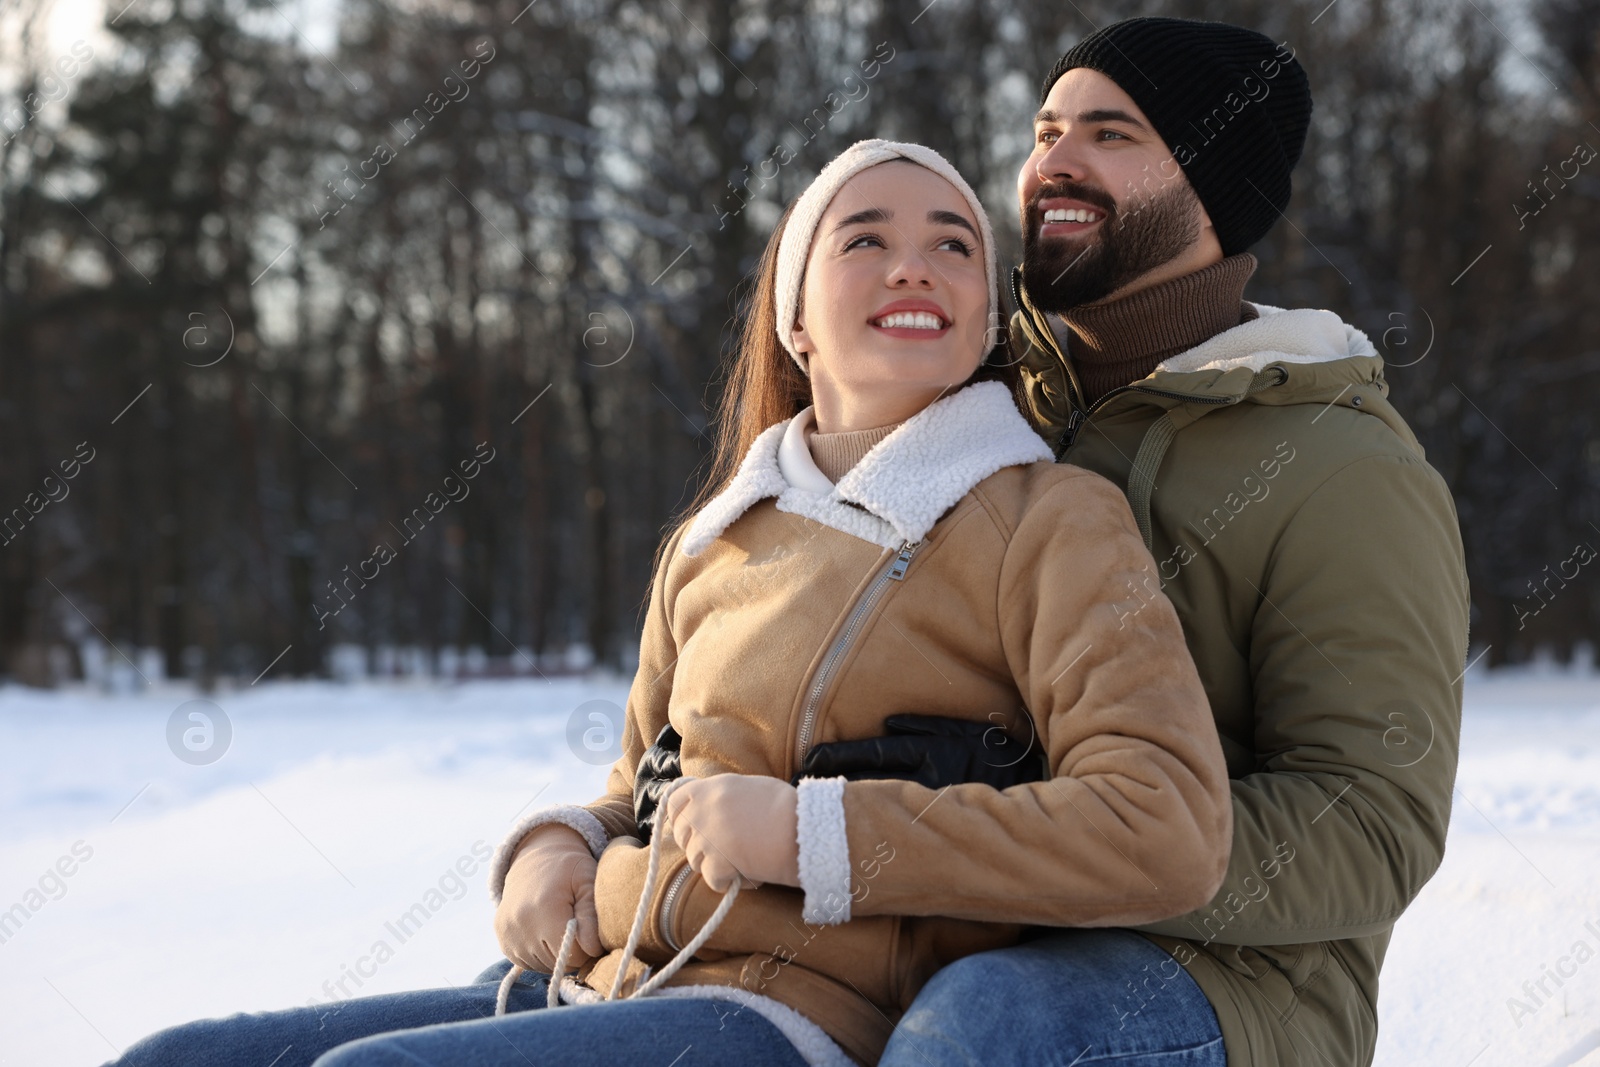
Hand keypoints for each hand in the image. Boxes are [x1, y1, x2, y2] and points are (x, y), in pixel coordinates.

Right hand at [493, 823, 602, 971]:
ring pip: (545, 967)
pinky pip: (529, 965)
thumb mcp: (586, 881)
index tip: (591, 930)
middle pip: (560, 963)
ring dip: (558, 955)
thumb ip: (592, 913)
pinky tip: (546, 933)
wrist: (534, 860)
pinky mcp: (503, 941)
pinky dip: (542, 956)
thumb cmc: (568, 870)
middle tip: (578, 927)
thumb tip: (593, 948)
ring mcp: (509, 935)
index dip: (590, 946)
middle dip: (574, 951)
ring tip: (561, 927)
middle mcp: (522, 924)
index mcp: (546, 908)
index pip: (576, 954)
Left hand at [664, 774, 800, 892]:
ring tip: (744, 859)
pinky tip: (749, 871)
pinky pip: (712, 879)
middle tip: (724, 850)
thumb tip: (709, 809)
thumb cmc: (787, 809)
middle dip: (699, 846)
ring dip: (715, 865)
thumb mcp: (750, 788)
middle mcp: (703, 809)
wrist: (805, 828)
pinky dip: (728, 881)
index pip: (674, 802)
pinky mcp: (716, 861)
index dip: (680, 818)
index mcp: (712, 788)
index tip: (693, 828)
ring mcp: (707, 836)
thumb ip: (724, 797)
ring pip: (695, 861)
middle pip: (682, 836)